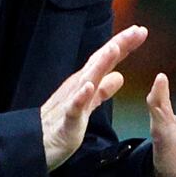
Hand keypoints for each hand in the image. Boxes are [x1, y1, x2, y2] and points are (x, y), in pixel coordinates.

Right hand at [41, 25, 147, 170]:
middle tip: (137, 31)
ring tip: (114, 49)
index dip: (123, 45)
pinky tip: (88, 87)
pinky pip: (73, 108)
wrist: (34, 145)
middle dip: (117, 46)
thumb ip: (102, 91)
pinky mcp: (66, 121)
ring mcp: (71, 102)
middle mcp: (78, 86)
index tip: (140, 31)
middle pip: (100, 62)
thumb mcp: (87, 105)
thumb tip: (120, 76)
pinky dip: (81, 96)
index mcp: (85, 82)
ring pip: (87, 79)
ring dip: (100, 64)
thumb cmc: (60, 124)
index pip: (106, 59)